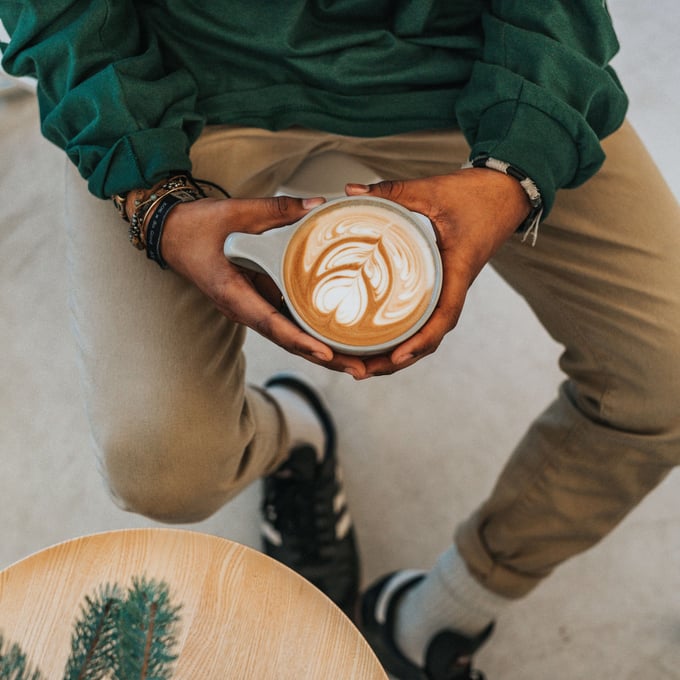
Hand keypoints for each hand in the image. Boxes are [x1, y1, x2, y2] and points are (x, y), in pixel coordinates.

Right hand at [160, 195, 367, 376]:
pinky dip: (310, 331)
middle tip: (359, 368)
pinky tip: (337, 334)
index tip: (326, 353)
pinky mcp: (257, 300)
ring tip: (356, 360)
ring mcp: (251, 307)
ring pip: (288, 334)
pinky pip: (286, 319)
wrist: (171, 234)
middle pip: (287, 340)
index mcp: (233, 294)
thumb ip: (277, 210)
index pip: (270, 323)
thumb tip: (318, 205)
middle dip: (322, 357)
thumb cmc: (196, 226)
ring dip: (320, 349)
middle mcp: (244, 308)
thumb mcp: (235, 212)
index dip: (299, 340)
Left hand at [345, 168, 529, 376]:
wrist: (505, 192)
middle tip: (359, 371)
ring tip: (362, 366)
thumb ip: (392, 190)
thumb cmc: (475, 194)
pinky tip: (377, 341)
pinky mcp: (442, 285)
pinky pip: (424, 318)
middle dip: (397, 361)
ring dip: (398, 354)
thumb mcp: (432, 190)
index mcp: (458, 270)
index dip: (421, 341)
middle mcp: (454, 287)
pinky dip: (404, 335)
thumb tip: (349, 192)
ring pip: (426, 333)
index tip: (396, 357)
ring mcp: (448, 289)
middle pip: (430, 338)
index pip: (444, 316)